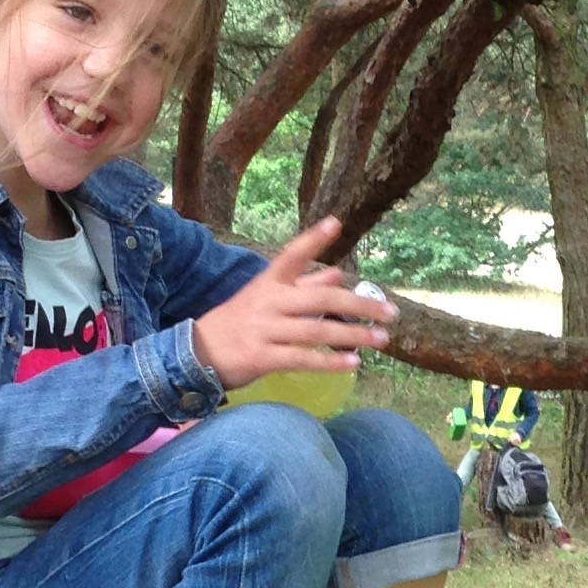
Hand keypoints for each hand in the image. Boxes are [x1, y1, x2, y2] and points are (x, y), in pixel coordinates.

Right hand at [193, 218, 397, 387]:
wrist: (197, 354)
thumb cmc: (239, 323)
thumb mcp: (267, 299)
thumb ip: (303, 286)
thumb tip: (337, 275)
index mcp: (269, 282)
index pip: (292, 255)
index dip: (313, 239)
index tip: (337, 223)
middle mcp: (268, 302)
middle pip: (320, 300)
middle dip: (359, 306)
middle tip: (390, 313)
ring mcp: (264, 329)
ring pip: (316, 331)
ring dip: (353, 336)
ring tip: (382, 339)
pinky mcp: (262, 357)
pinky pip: (302, 359)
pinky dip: (330, 362)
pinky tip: (353, 364)